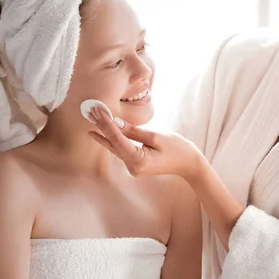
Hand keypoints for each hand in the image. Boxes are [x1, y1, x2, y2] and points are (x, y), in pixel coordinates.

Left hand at [88, 108, 205, 180]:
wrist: (189, 164)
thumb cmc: (178, 149)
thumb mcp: (157, 136)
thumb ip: (134, 131)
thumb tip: (115, 122)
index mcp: (139, 161)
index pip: (117, 139)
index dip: (106, 124)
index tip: (97, 111)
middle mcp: (132, 167)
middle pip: (113, 144)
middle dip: (101, 127)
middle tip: (88, 111)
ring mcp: (133, 167)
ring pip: (115, 147)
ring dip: (104, 132)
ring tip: (92, 118)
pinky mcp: (135, 164)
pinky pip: (121, 150)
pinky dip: (113, 139)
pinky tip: (101, 131)